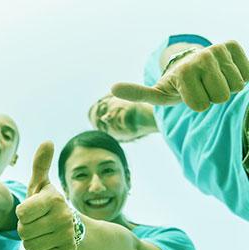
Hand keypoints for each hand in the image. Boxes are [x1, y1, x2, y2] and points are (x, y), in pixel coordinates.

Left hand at [16, 141, 75, 249]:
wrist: (74, 226)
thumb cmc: (49, 203)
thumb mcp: (42, 185)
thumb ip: (40, 165)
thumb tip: (47, 141)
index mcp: (54, 200)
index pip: (21, 213)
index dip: (22, 213)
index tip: (32, 209)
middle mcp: (64, 218)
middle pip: (23, 232)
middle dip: (26, 228)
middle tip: (38, 222)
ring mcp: (68, 236)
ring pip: (29, 246)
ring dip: (32, 241)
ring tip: (44, 232)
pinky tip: (50, 242)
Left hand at [112, 40, 248, 111]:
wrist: (191, 66)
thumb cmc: (175, 86)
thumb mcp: (156, 93)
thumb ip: (138, 93)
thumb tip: (112, 88)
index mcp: (182, 71)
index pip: (201, 106)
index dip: (196, 105)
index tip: (188, 95)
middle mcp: (201, 57)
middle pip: (220, 97)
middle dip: (211, 97)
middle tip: (201, 88)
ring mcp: (217, 50)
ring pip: (235, 87)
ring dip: (225, 88)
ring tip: (210, 80)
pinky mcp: (232, 46)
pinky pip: (246, 75)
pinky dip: (238, 78)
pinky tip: (223, 73)